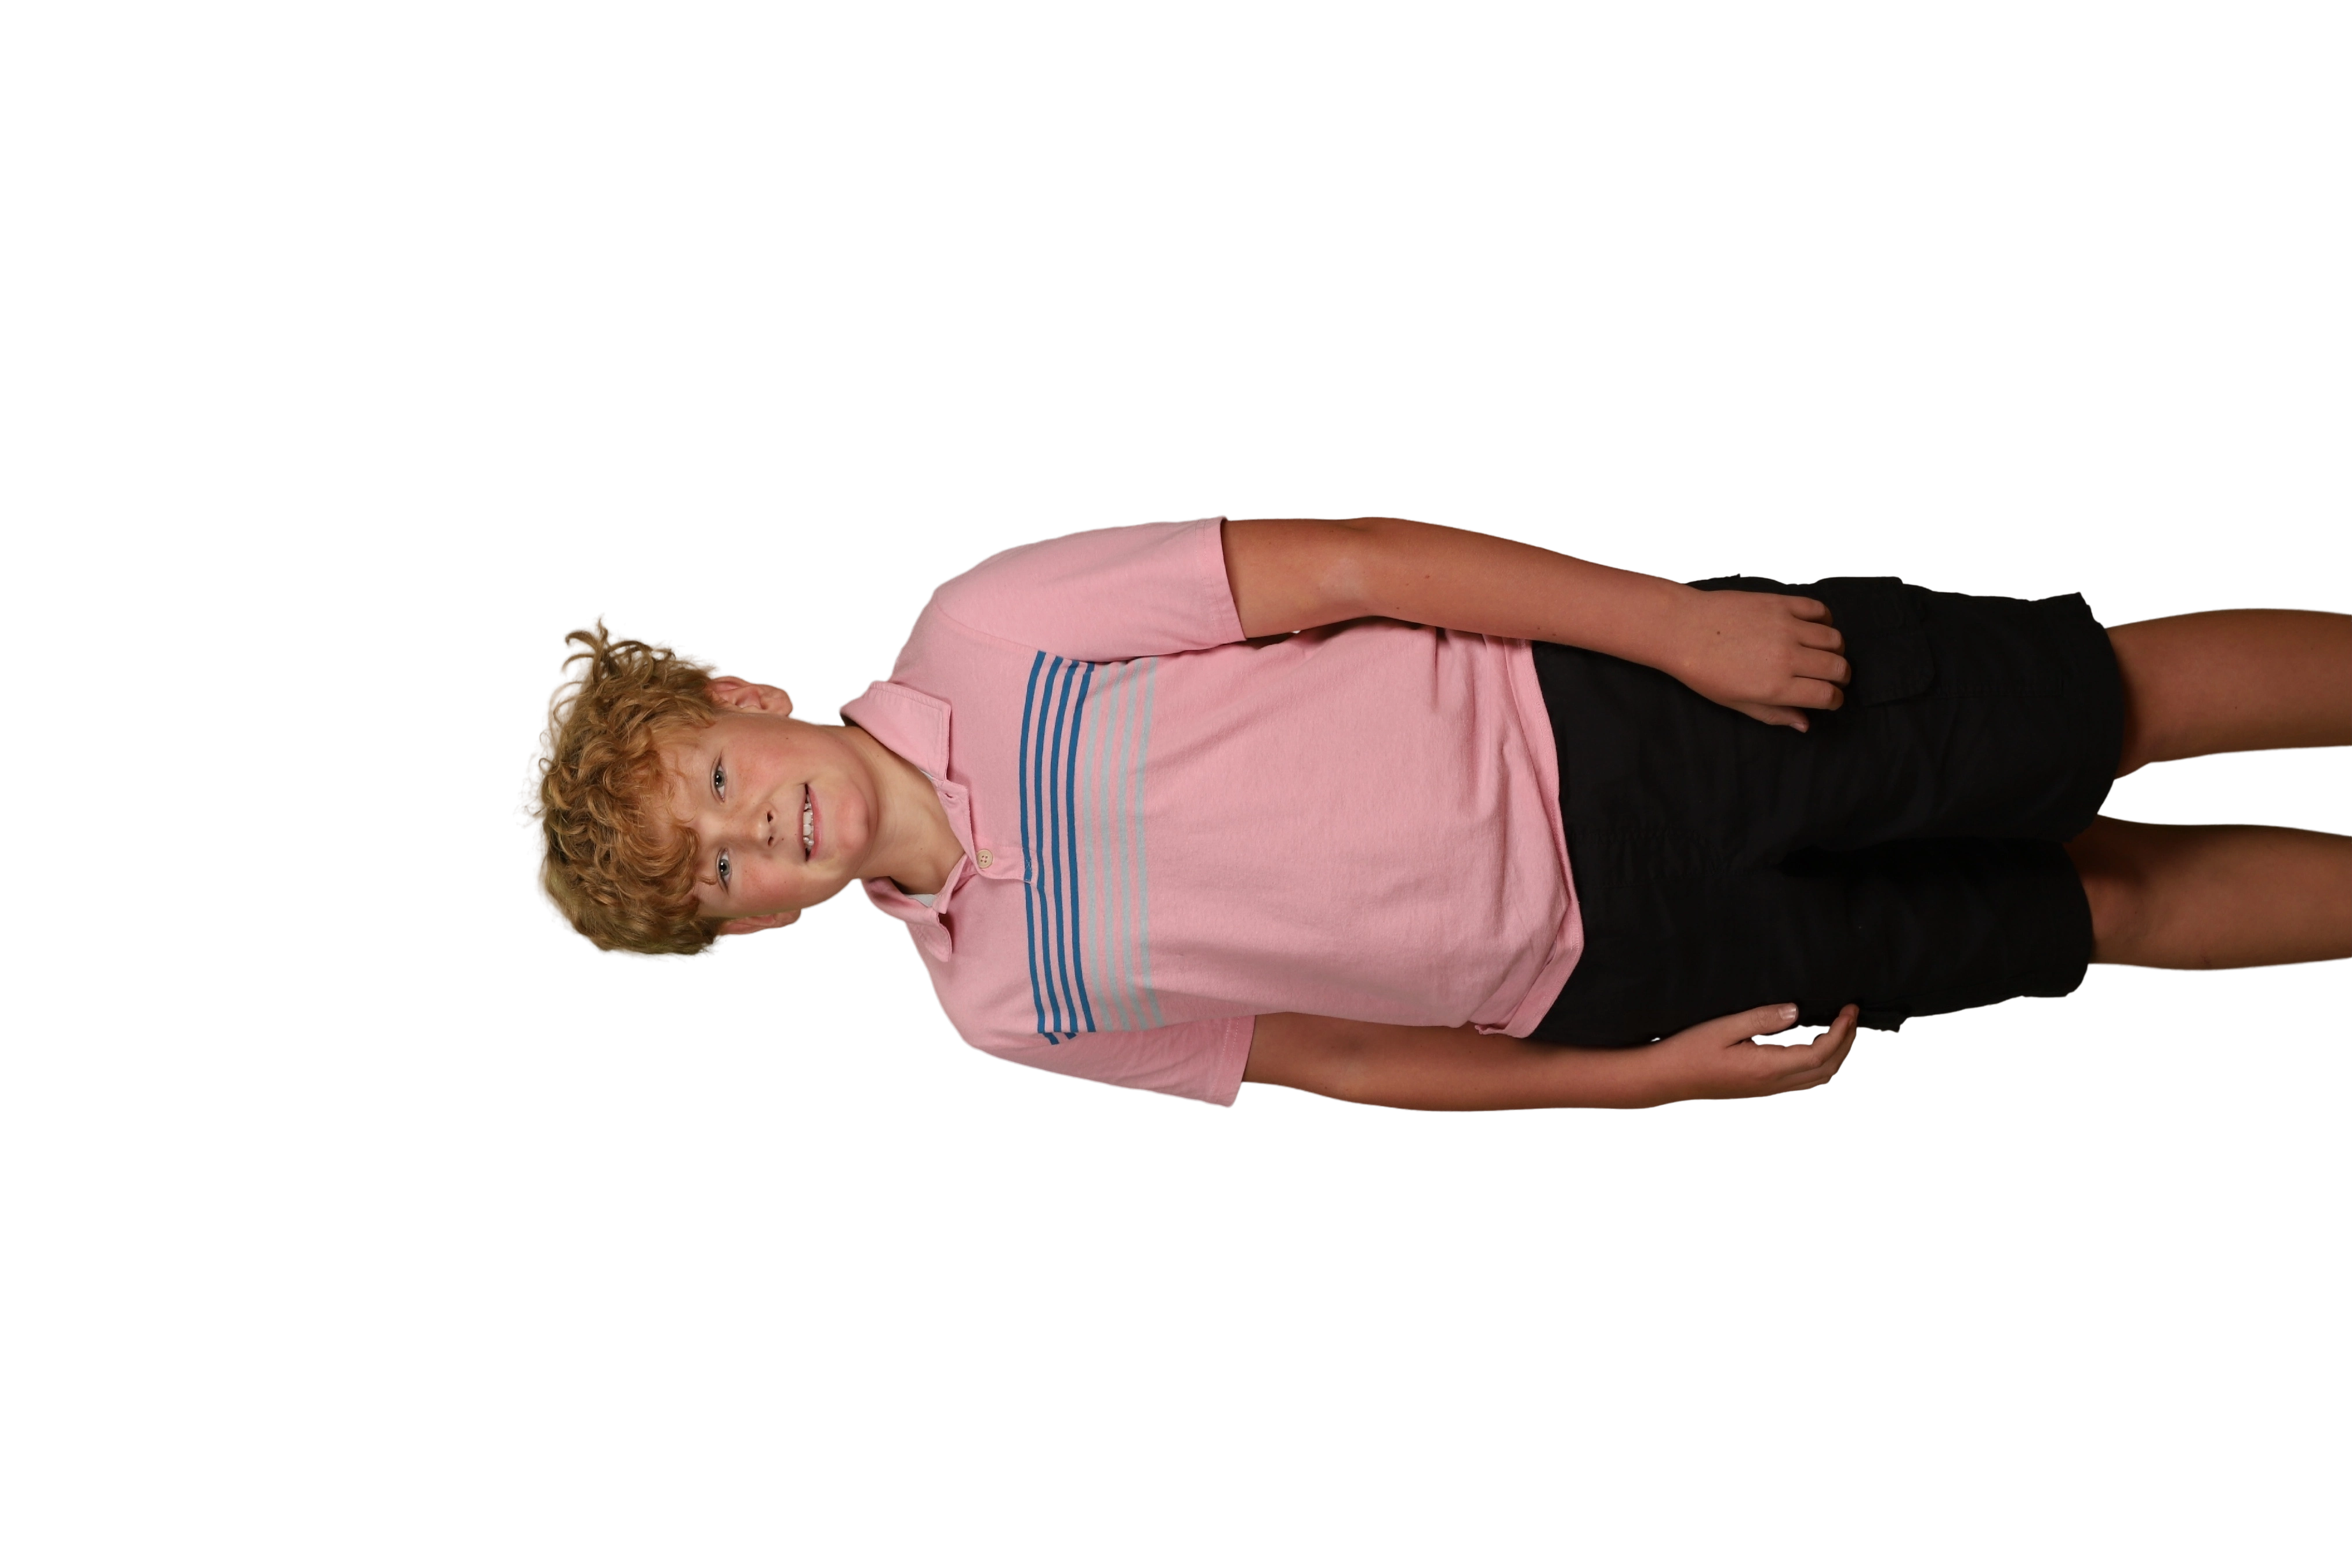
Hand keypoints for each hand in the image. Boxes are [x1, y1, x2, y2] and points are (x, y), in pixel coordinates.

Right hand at [1635, 1001, 1862, 1106]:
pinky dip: (1820, 1064)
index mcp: (1768, 1066)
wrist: (1666, 1078)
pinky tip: (1814, 1048)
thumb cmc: (1689, 1051)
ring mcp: (1768, 1088)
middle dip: (1846, 1042)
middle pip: (1827, 1068)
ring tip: (1840, 1030)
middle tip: (1852, 1016)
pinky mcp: (1761, 1088)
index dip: (1841, 1031)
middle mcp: (1773, 1082)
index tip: (1849, 1009)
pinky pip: (1803, 1081)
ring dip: (1835, 1055)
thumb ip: (1762, 1019)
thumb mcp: (1724, 1027)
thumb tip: (1795, 1011)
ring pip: (1818, 1078)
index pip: (1820, 1052)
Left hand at [1670, 589, 1849, 730]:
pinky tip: (1815, 627)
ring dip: (1835, 649)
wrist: (1682, 630)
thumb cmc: (1704, 672)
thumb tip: (1805, 724)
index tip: (1831, 699)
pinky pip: (1818, 609)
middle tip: (1832, 678)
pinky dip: (1825, 619)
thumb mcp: (1736, 703)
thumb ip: (1774, 715)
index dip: (1835, 700)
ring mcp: (1785, 627)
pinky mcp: (1780, 603)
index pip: (1827, 695)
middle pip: (1838, 667)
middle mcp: (1786, 656)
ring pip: (1834, 638)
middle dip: (1841, 677)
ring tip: (1823, 653)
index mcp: (1776, 687)